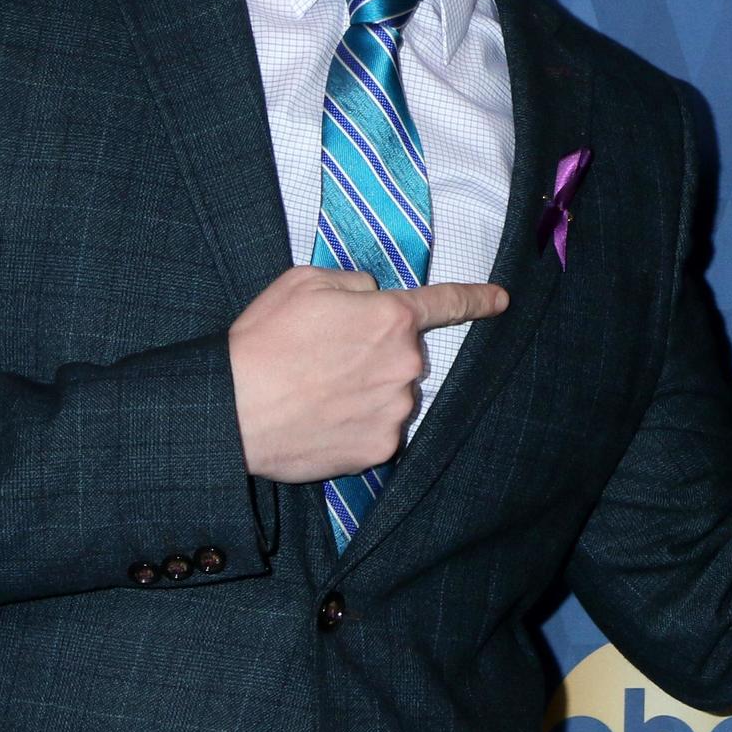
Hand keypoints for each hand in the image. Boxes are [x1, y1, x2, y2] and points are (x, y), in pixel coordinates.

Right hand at [227, 266, 509, 482]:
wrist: (230, 410)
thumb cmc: (262, 341)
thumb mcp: (304, 283)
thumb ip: (353, 283)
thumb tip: (372, 296)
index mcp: (392, 318)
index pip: (448, 303)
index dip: (477, 299)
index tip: (501, 300)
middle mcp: (406, 364)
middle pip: (406, 355)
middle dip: (376, 354)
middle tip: (326, 362)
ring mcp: (396, 410)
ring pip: (393, 395)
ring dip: (368, 393)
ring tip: (317, 395)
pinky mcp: (379, 448)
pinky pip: (379, 430)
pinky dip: (356, 426)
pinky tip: (322, 422)